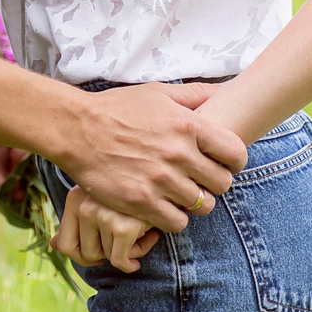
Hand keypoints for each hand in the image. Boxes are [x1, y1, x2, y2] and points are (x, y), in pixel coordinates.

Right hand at [50, 83, 246, 233]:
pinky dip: (174, 217)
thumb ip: (195, 94)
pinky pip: (177, 223)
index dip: (233, 160)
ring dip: (194, 202)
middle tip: (199, 179)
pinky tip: (163, 206)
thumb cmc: (117, 109)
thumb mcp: (158, 93)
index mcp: (187, 125)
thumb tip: (227, 88)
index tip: (223, 162)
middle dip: (214, 182)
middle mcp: (178, 154)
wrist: (76, 129)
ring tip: (180, 193)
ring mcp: (161, 181)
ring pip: (202, 206)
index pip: (235, 153)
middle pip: (222, 183)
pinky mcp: (142, 203)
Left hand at [52, 186, 159, 271]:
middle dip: (109, 252)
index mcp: (74, 198)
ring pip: (107, 257)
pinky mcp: (123, 226)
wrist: (164, 172)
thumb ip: (76, 222)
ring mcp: (102, 215)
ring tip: (140, 228)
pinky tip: (149, 239)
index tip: (100, 251)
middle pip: (88, 255)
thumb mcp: (99, 200)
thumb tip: (54, 245)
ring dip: (128, 250)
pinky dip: (134, 260)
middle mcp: (84, 206)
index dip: (82, 256)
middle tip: (126, 235)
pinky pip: (121, 261)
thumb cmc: (131, 186)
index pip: (65, 245)